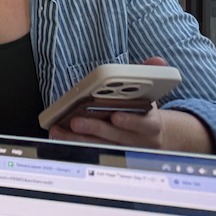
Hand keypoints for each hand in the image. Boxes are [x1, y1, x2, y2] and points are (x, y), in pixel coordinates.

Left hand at [48, 58, 214, 152]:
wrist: (153, 138)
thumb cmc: (145, 111)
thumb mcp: (151, 93)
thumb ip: (152, 76)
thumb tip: (156, 61)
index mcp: (151, 124)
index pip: (144, 124)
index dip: (130, 121)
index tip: (116, 115)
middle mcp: (138, 141)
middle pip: (117, 137)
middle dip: (96, 128)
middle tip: (76, 121)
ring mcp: (122, 150)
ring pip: (100, 147)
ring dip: (78, 139)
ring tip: (59, 129)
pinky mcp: (108, 154)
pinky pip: (90, 151)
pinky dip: (74, 143)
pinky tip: (59, 134)